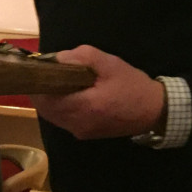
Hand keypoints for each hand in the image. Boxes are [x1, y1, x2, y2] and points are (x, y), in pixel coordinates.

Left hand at [29, 45, 163, 139]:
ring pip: (51, 116)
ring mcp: (80, 132)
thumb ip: (82, 57)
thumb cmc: (132, 85)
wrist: (154, 111)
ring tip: (55, 82)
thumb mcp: (110, 64)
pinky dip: (58, 107)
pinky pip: (62, 120)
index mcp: (84, 107)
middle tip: (45, 73)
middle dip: (41, 91)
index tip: (38, 69)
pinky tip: (67, 94)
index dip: (38, 83)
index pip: (46, 98)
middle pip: (45, 108)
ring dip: (48, 99)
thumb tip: (56, 57)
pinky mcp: (84, 134)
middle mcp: (78, 124)